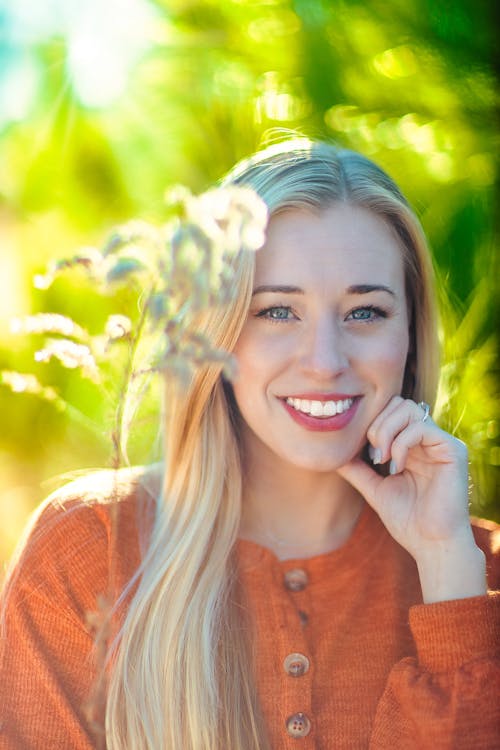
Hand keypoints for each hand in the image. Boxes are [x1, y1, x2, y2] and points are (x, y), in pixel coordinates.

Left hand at [337, 396, 485, 601]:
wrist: (430, 544)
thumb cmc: (407, 520)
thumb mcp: (374, 488)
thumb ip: (357, 468)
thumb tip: (332, 453)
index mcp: (412, 445)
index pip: (390, 411)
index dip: (371, 423)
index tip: (361, 452)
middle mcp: (428, 440)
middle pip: (399, 402)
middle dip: (377, 424)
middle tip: (372, 455)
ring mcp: (441, 443)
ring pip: (409, 409)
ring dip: (386, 431)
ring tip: (381, 459)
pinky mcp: (452, 450)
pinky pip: (421, 428)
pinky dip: (401, 444)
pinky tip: (395, 467)